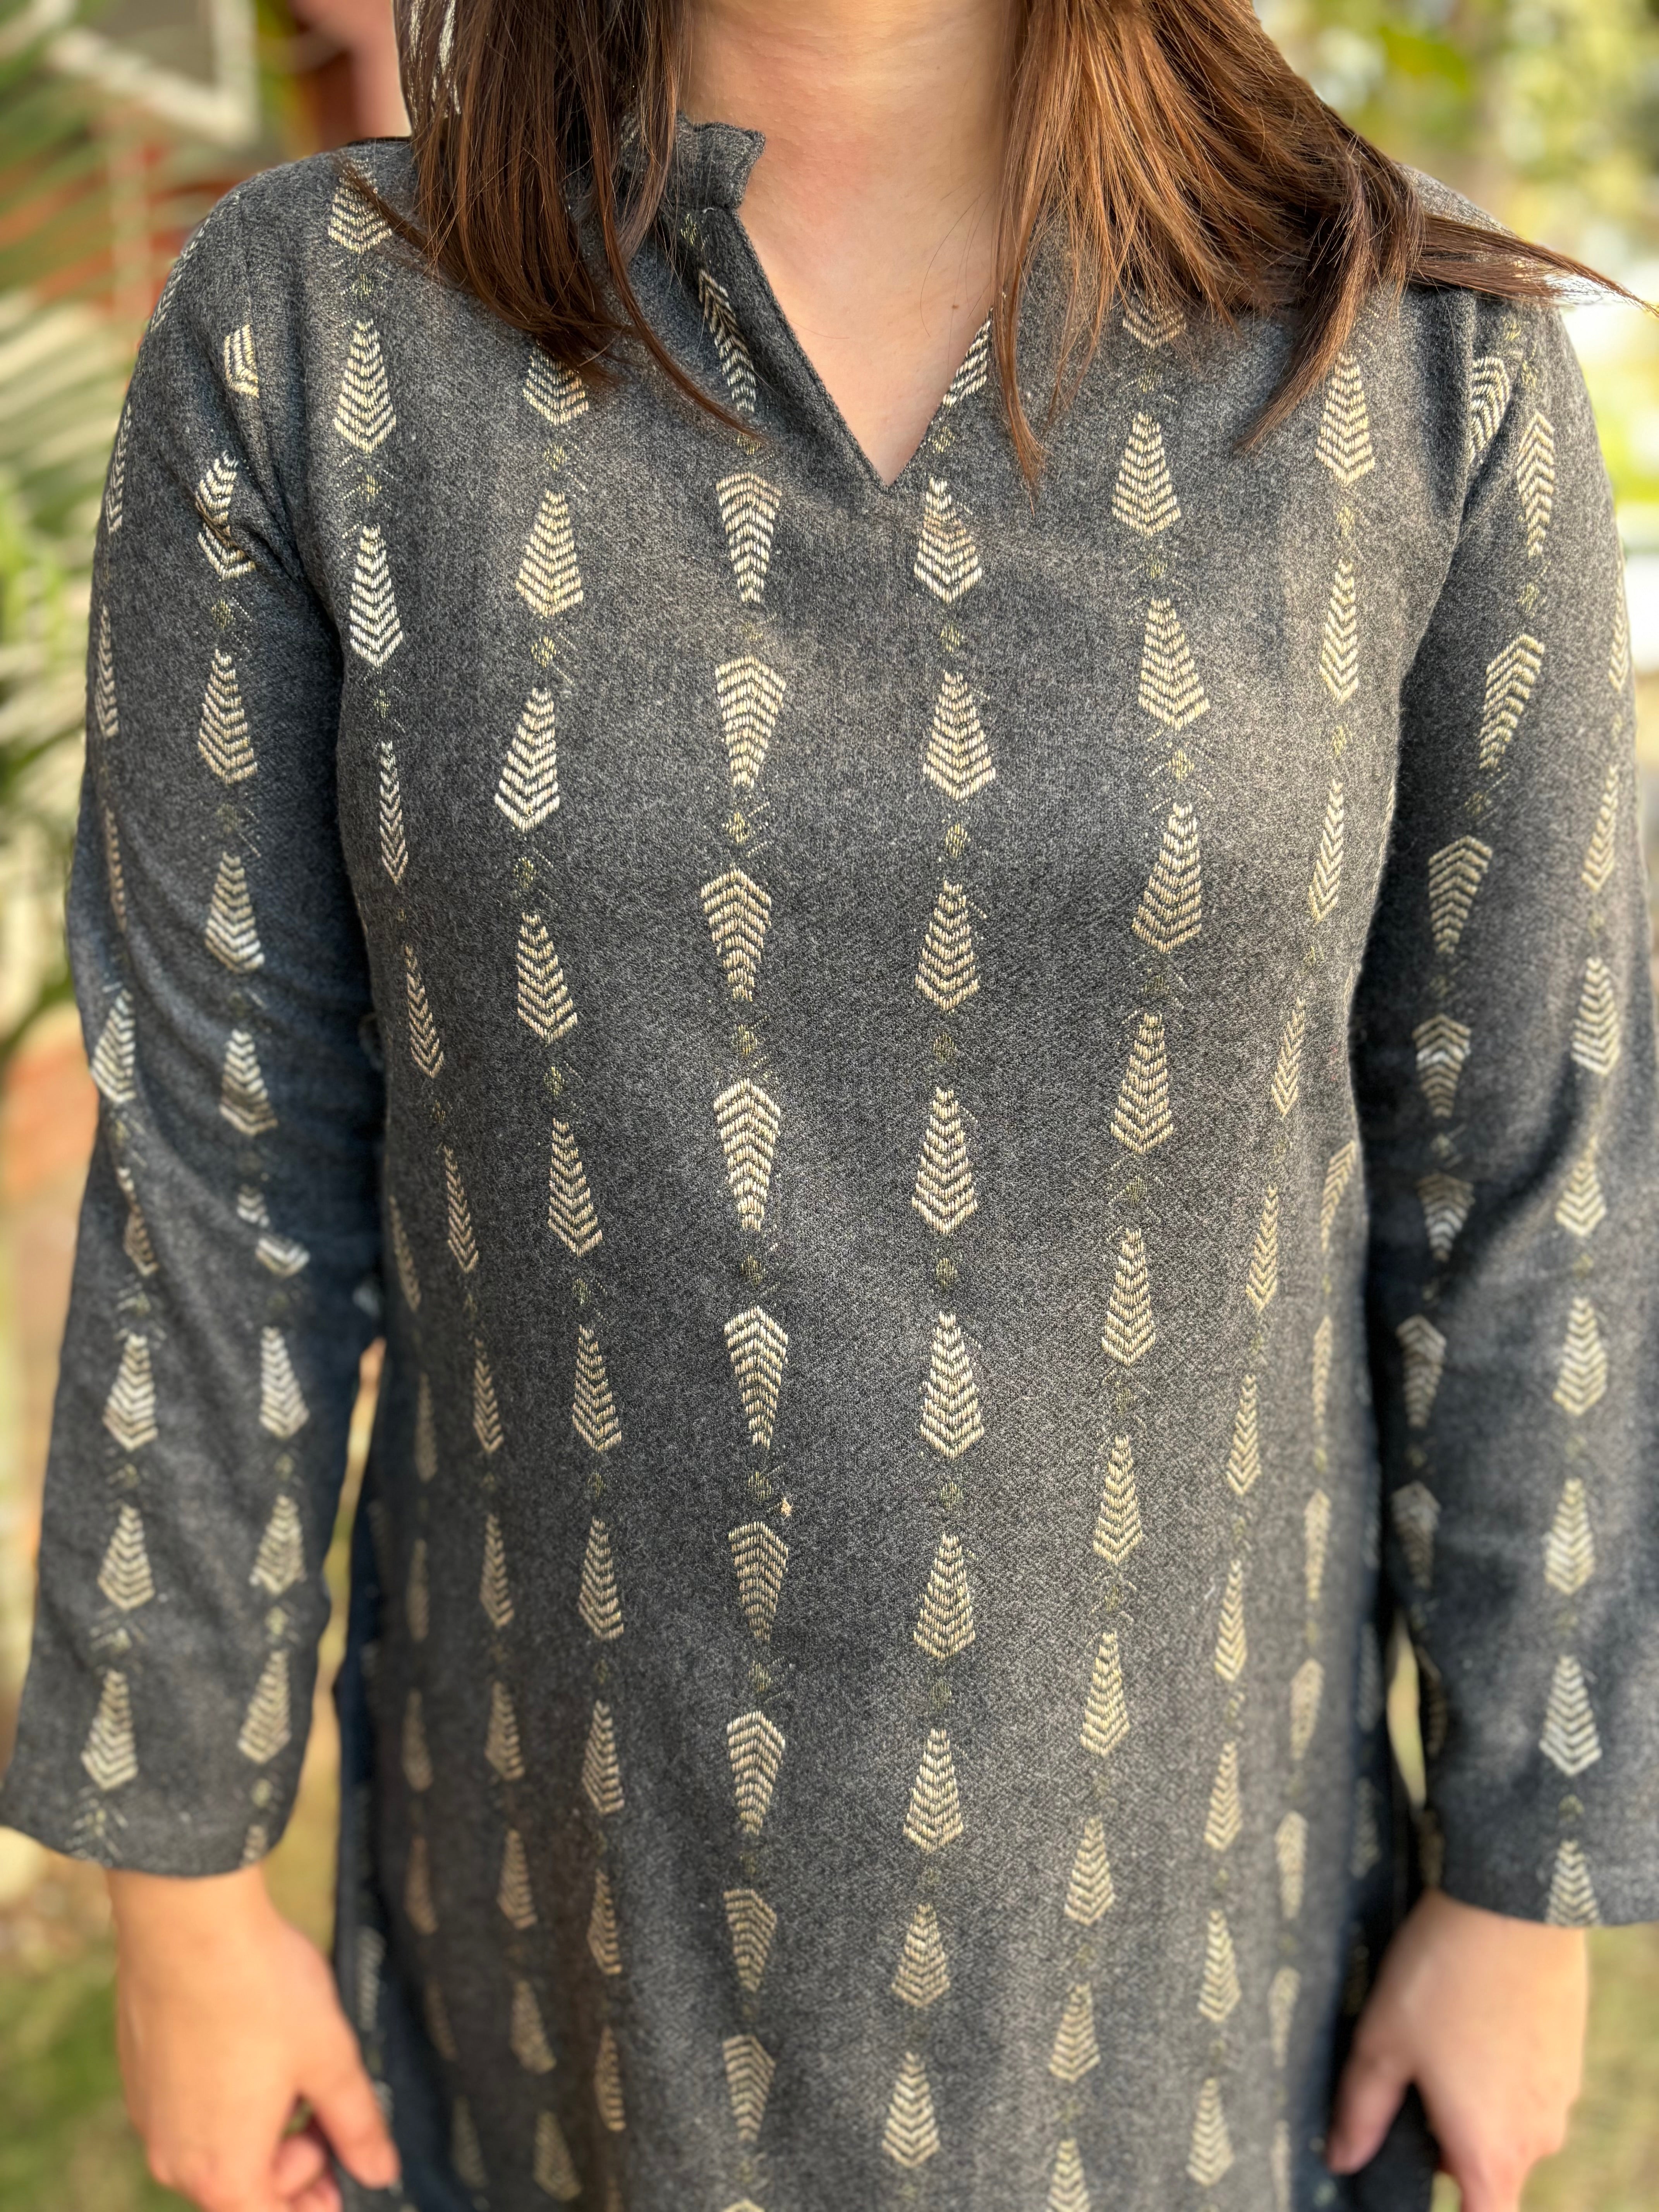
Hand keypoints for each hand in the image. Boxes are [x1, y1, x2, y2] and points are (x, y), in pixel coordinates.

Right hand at [108, 1863, 400, 2211]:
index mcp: (222, 2172)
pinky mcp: (138, 2075)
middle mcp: (173, 2158)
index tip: (345, 2165)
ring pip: (214, 2147)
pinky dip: (224, 2097)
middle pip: (241, 2189)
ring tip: (293, 2069)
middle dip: (292, 2163)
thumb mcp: (330, 2059)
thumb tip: (380, 2170)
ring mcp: (149, 2116)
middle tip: (326, 2110)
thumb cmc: (263, 1992)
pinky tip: (252, 2046)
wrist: (189, 1924)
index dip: (314, 2202)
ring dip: (259, 2127)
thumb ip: (357, 2124)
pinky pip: (187, 2110)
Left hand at [1326, 1887, 1586, 2211]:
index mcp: (1489, 2151)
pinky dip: (1498, 2069)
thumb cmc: (1440, 1977)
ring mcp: (1561, 2094)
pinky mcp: (1568, 2054)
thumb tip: (1342, 2159)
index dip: (1451, 2209)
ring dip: (1473, 2102)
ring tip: (1434, 2037)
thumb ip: (1360, 2111)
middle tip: (1409, 2083)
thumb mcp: (1381, 2042)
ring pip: (1509, 2124)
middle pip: (1489, 2170)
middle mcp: (1537, 2136)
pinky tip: (1469, 2016)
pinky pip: (1529, 2085)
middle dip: (1446, 2143)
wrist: (1512, 1904)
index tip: (1419, 2165)